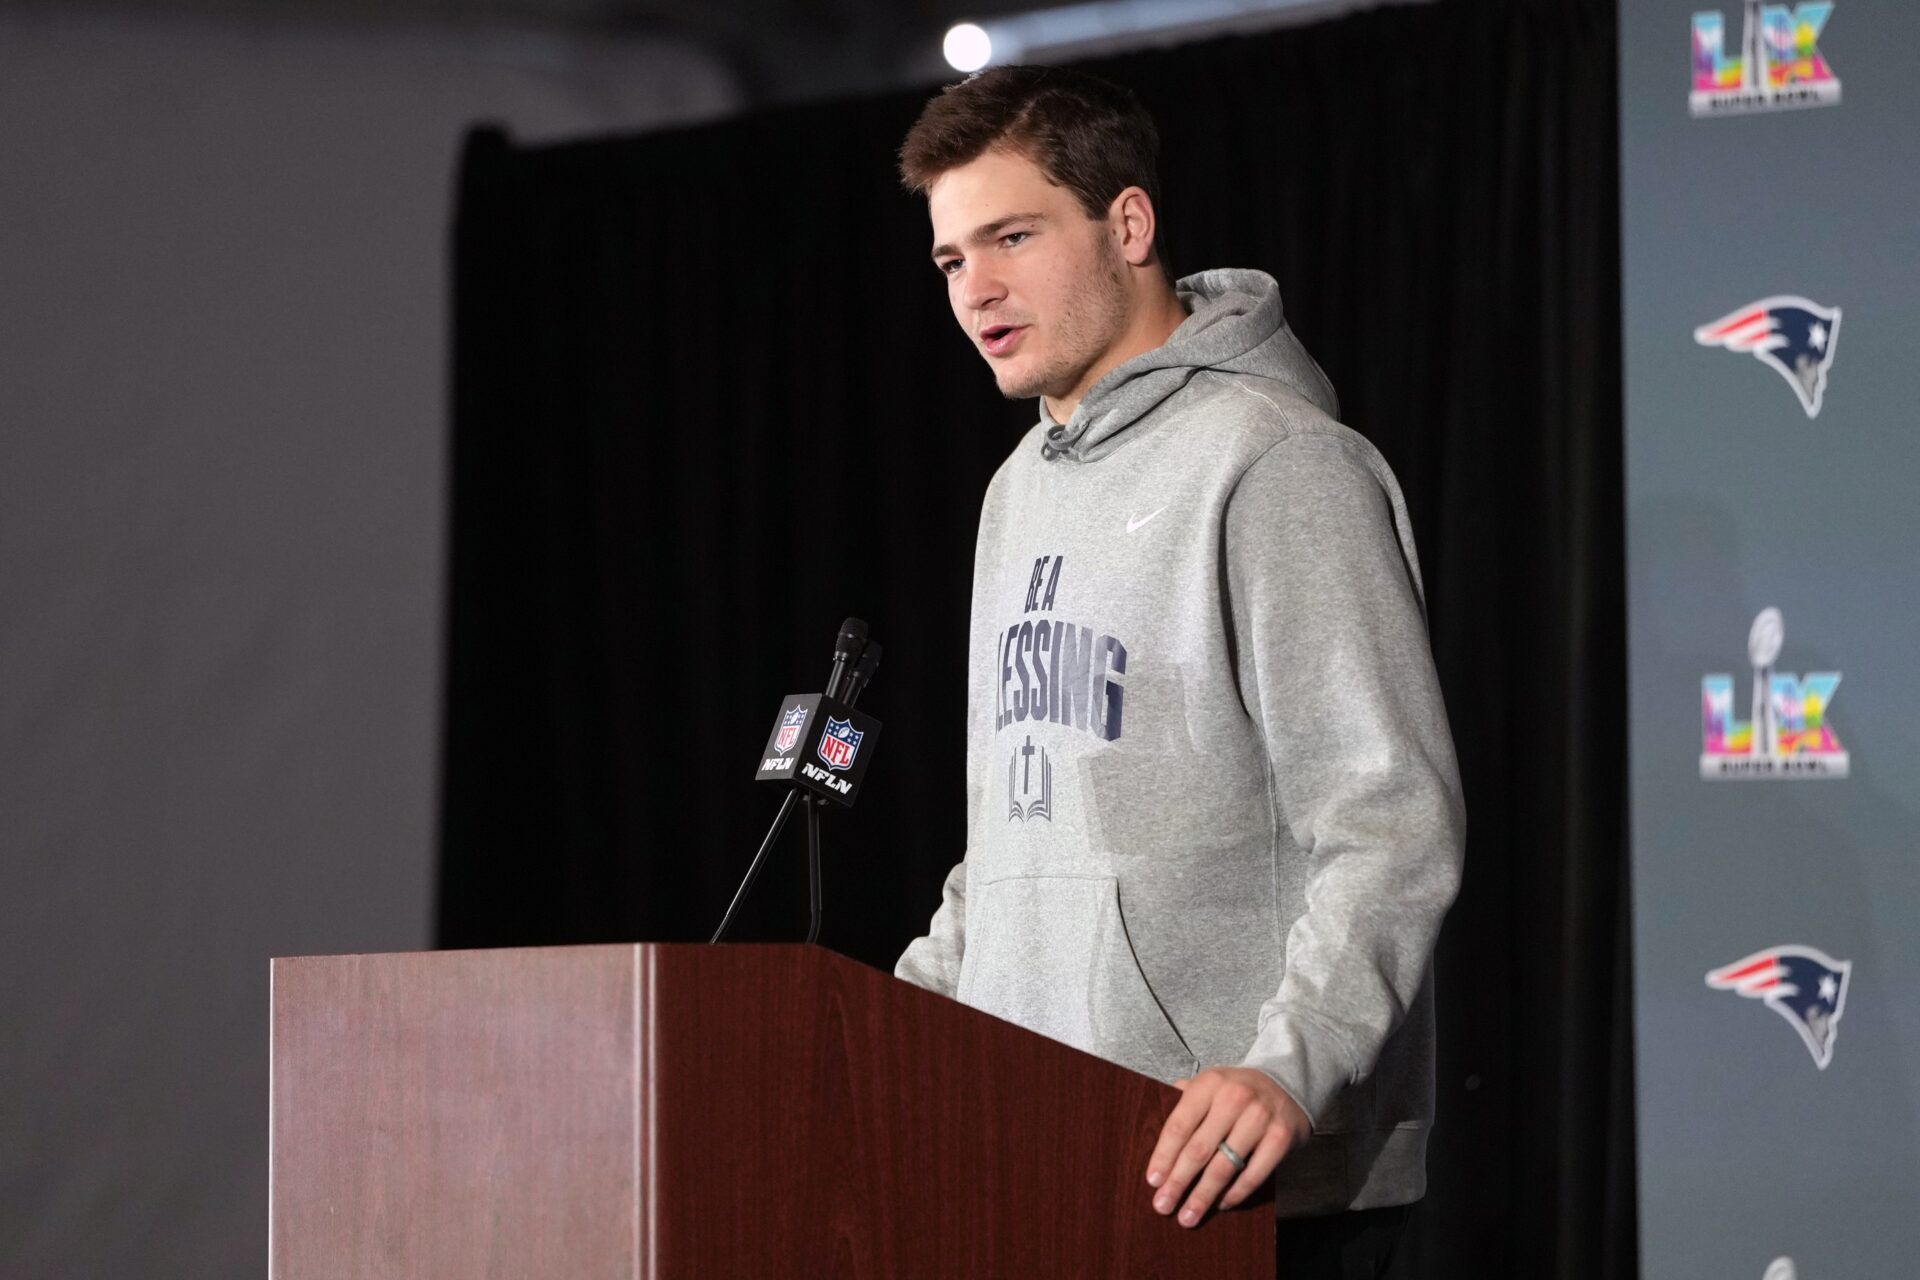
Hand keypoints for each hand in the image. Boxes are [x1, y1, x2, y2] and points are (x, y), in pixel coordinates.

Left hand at [1144, 1066, 1310, 1226]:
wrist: (1287, 1085)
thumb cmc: (1236, 1090)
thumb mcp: (1209, 1084)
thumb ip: (1182, 1099)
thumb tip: (1150, 1125)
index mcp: (1209, 1083)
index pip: (1179, 1125)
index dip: (1164, 1156)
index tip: (1152, 1181)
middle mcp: (1234, 1098)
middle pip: (1198, 1150)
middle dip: (1178, 1182)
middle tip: (1163, 1206)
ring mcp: (1260, 1118)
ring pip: (1225, 1167)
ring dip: (1203, 1196)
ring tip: (1188, 1216)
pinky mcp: (1281, 1138)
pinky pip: (1253, 1174)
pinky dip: (1235, 1194)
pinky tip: (1221, 1204)